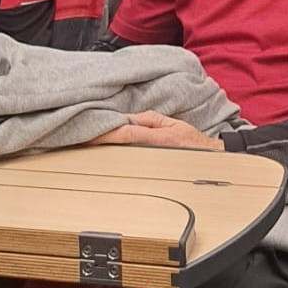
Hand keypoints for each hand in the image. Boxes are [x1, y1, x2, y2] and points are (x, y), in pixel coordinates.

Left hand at [91, 110, 225, 150]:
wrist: (208, 161)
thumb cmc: (192, 142)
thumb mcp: (172, 123)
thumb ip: (149, 119)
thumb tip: (128, 119)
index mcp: (156, 138)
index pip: (125, 134)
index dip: (106, 134)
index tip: (89, 134)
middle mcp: (150, 151)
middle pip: (119, 146)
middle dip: (100, 142)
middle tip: (79, 139)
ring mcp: (148, 162)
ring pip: (121, 155)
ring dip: (105, 149)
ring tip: (86, 144)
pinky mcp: (148, 168)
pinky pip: (128, 160)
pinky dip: (115, 155)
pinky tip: (104, 154)